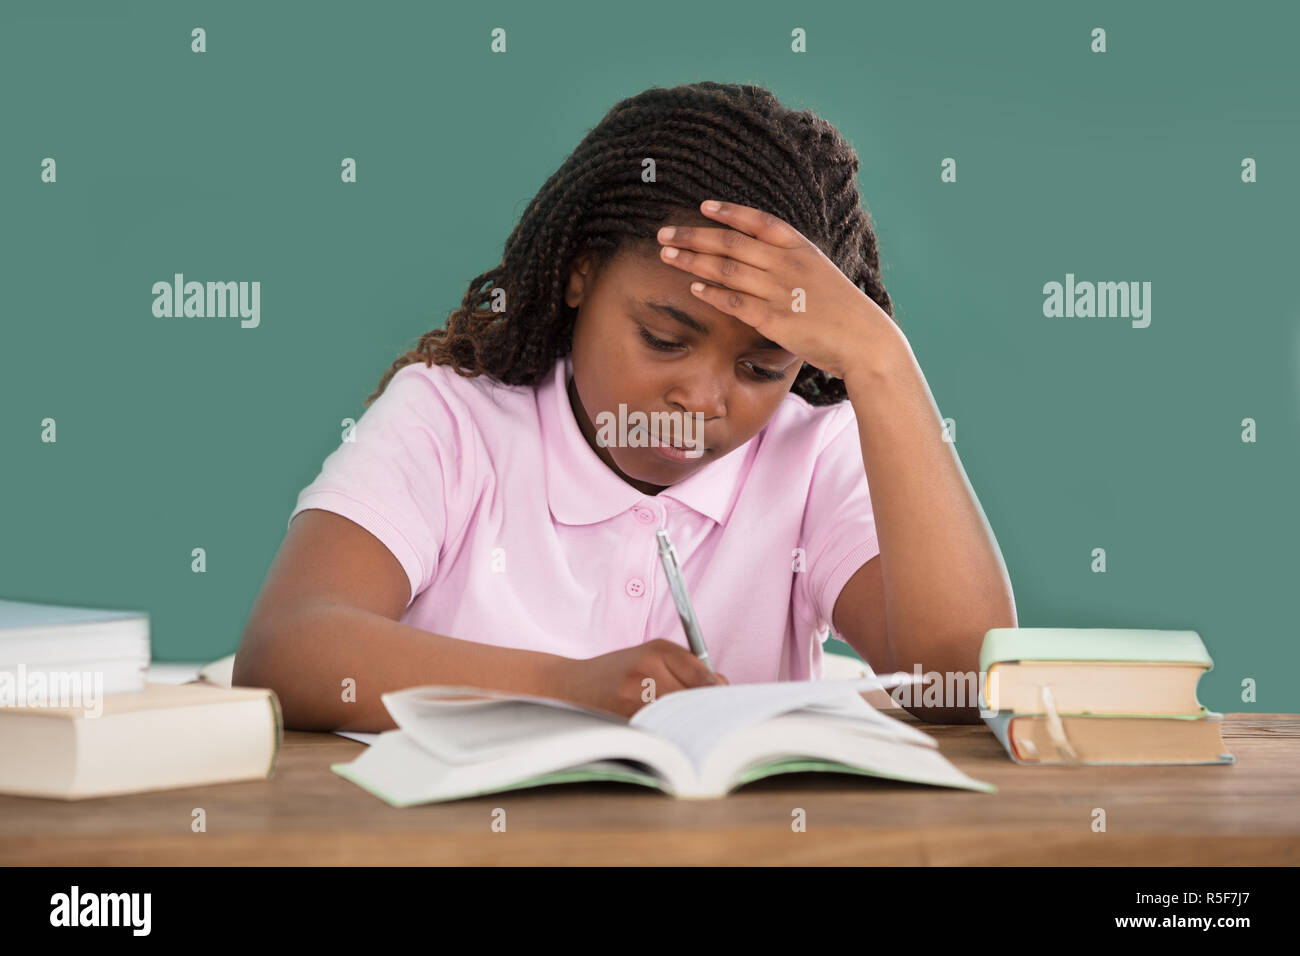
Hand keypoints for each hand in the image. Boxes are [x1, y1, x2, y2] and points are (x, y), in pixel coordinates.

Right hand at [560, 639, 727, 719]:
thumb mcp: (651, 656)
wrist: (569, 685)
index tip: (723, 704)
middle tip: (710, 721)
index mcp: (657, 651)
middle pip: (696, 700)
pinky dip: (669, 735)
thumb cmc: (618, 672)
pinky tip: (665, 733)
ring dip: (689, 726)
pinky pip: (661, 732)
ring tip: (686, 726)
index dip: (718, 694)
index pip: (706, 677)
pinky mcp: (624, 721)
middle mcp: (646, 671)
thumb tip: (723, 688)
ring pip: (680, 718)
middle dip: (706, 712)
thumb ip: (688, 668)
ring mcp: (633, 698)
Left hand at [657, 200, 910, 382]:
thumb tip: (759, 258)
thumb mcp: (819, 273)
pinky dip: (713, 293)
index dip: (729, 212)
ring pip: (727, 269)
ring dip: (693, 261)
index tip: (703, 206)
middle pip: (731, 243)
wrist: (864, 340)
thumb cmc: (842, 309)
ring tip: (667, 254)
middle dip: (694, 236)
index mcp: (800, 248)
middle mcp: (787, 264)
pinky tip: (694, 288)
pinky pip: (736, 302)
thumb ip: (790, 262)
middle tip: (664, 232)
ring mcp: (779, 291)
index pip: (758, 221)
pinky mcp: (774, 320)